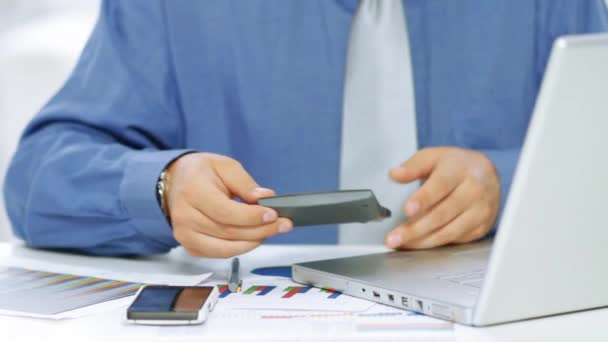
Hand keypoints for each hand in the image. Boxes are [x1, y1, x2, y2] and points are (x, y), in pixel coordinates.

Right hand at [165, 153, 292, 257]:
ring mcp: (185, 234)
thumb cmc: (200, 173)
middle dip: (260, 230)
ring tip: (271, 231)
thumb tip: (265, 197)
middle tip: (282, 224)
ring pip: (225, 248)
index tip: (273, 214)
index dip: (251, 217)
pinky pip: (219, 254)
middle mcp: (185, 216)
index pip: (225, 212)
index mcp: (193, 192)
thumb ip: (245, 183)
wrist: (175, 182)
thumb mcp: (224, 166)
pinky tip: (253, 238)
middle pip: (228, 232)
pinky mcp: (189, 246)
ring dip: (253, 242)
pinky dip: (239, 249)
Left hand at [385, 147, 499, 248]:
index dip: (423, 199)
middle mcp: (474, 191)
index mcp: (460, 169)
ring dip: (421, 241)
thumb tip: (395, 174)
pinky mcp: (481, 227)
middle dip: (415, 228)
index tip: (407, 210)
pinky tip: (417, 242)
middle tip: (394, 237)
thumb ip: (413, 166)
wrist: (487, 175)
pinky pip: (454, 240)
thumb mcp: (433, 157)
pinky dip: (433, 243)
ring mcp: (480, 211)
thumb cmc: (456, 167)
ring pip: (448, 232)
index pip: (440, 185)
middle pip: (442, 214)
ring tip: (401, 243)